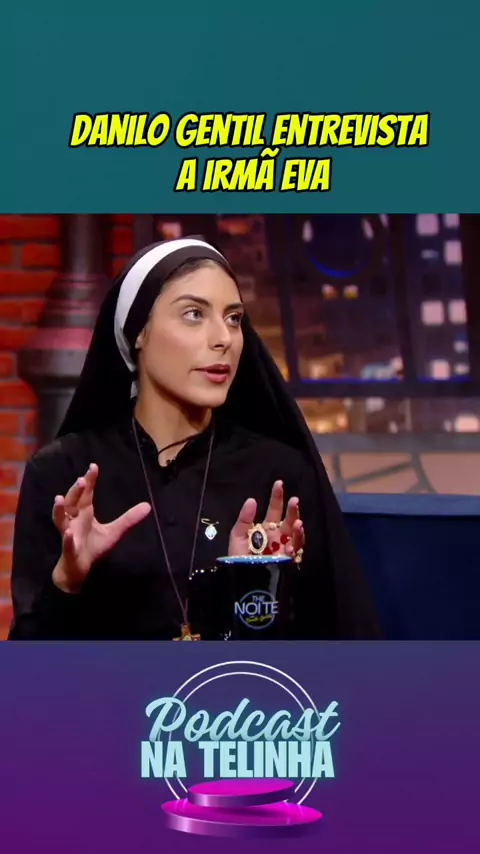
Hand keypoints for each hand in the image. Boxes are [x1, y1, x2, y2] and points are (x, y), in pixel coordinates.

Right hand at [51, 463, 150, 592]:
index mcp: (84, 513)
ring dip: (59, 509)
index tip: (93, 466)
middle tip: (81, 480)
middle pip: (71, 502)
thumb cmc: (93, 546)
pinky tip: (69, 533)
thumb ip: (128, 519)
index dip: (89, 481)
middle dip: (75, 491)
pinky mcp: (70, 550)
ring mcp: (69, 534)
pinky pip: (67, 543)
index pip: (86, 494)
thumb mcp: (114, 532)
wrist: (78, 568)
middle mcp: (74, 520)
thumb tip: (148, 506)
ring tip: (59, 498)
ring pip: (60, 519)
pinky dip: (67, 538)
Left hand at [228, 480, 304, 559]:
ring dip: (298, 526)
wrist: (241, 580)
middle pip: (288, 520)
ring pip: (296, 533)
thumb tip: (252, 499)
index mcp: (265, 529)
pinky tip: (293, 539)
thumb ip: (244, 519)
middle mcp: (277, 536)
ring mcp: (283, 548)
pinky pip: (295, 550)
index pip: (274, 509)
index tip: (279, 483)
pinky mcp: (287, 560)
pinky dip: (296, 543)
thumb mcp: (237, 536)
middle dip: (292, 510)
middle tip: (294, 500)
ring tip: (298, 521)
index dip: (277, 497)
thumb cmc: (238, 558)